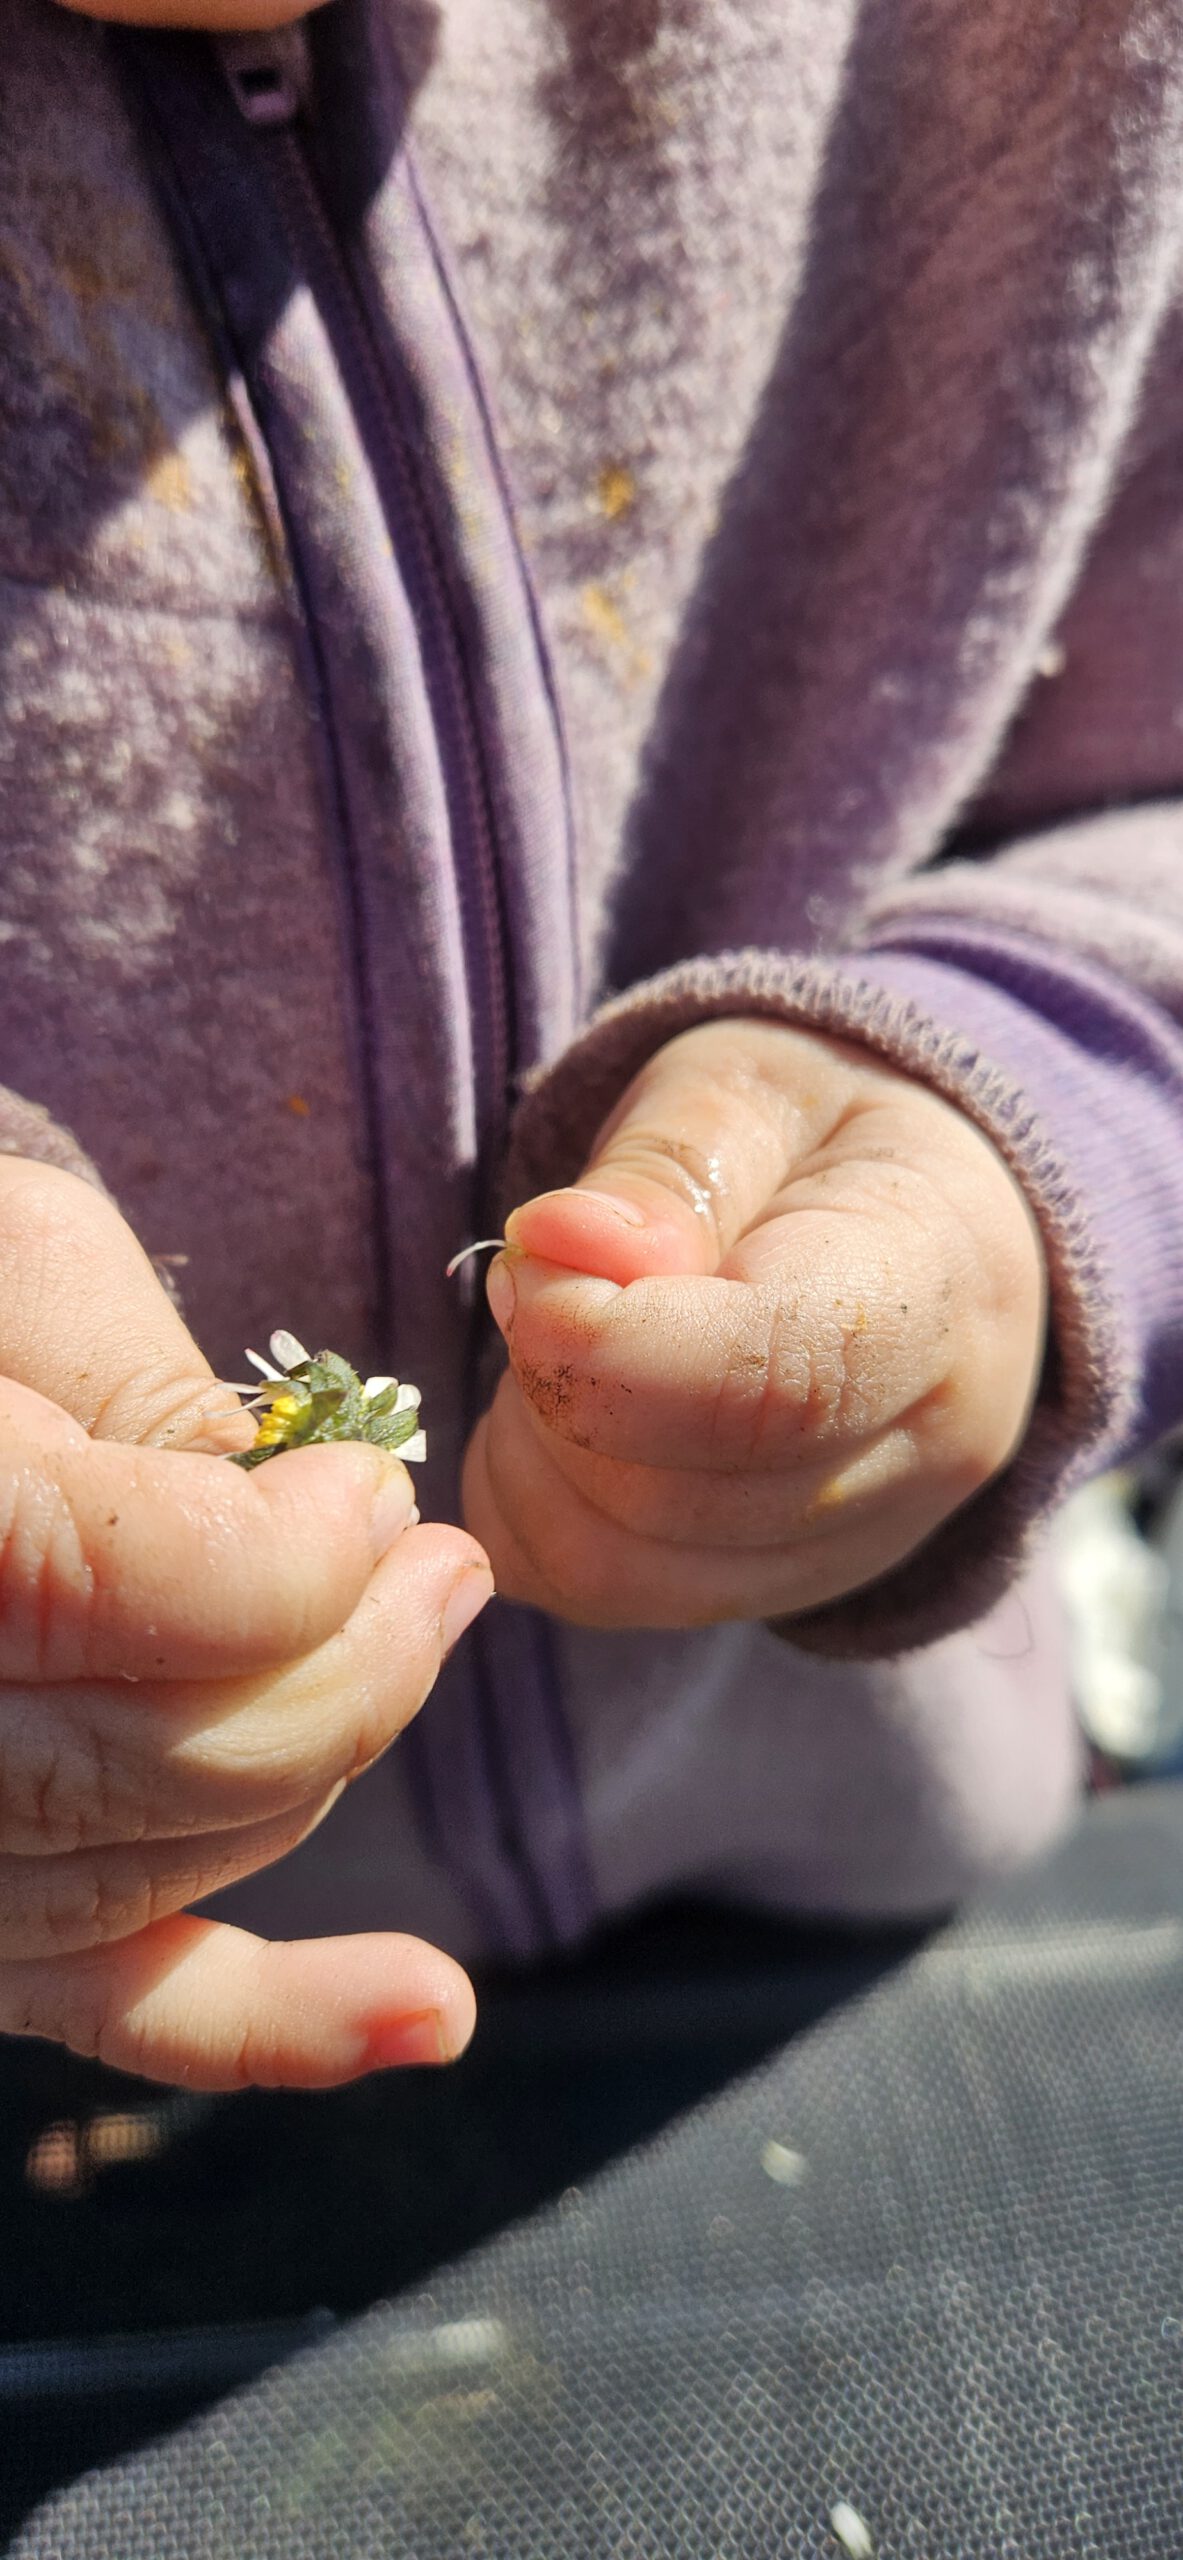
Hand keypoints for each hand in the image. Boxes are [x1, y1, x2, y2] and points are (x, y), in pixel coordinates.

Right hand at [0, 1160, 490, 2088]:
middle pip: (164, 1758)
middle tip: (439, 1567)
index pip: (125, 1594)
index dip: (295, 1555)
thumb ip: (142, 1383)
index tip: (367, 1487)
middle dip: (354, 1665)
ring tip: (420, 1640)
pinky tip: (430, 2010)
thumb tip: (315, 1514)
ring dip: (327, 1774)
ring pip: (155, 1873)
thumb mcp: (16, 1262)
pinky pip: (101, 2000)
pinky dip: (270, 2023)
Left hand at [463, 1018, 1045, 1626]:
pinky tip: (549, 1419)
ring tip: (547, 1341)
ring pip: (620, 1566)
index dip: (609, 1348)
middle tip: (535, 1274)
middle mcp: (922, 1450)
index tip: (524, 1263)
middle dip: (550, 1384)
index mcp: (937, 1288)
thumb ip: (667, 1168)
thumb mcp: (747, 1088)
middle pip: (672, 1492)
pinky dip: (527, 1513)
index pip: (773, 1385)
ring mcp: (860, 1544)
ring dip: (526, 1457)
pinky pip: (598, 1596)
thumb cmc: (818, 1134)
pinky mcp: (777, 1591)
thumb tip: (561, 1248)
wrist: (917, 1217)